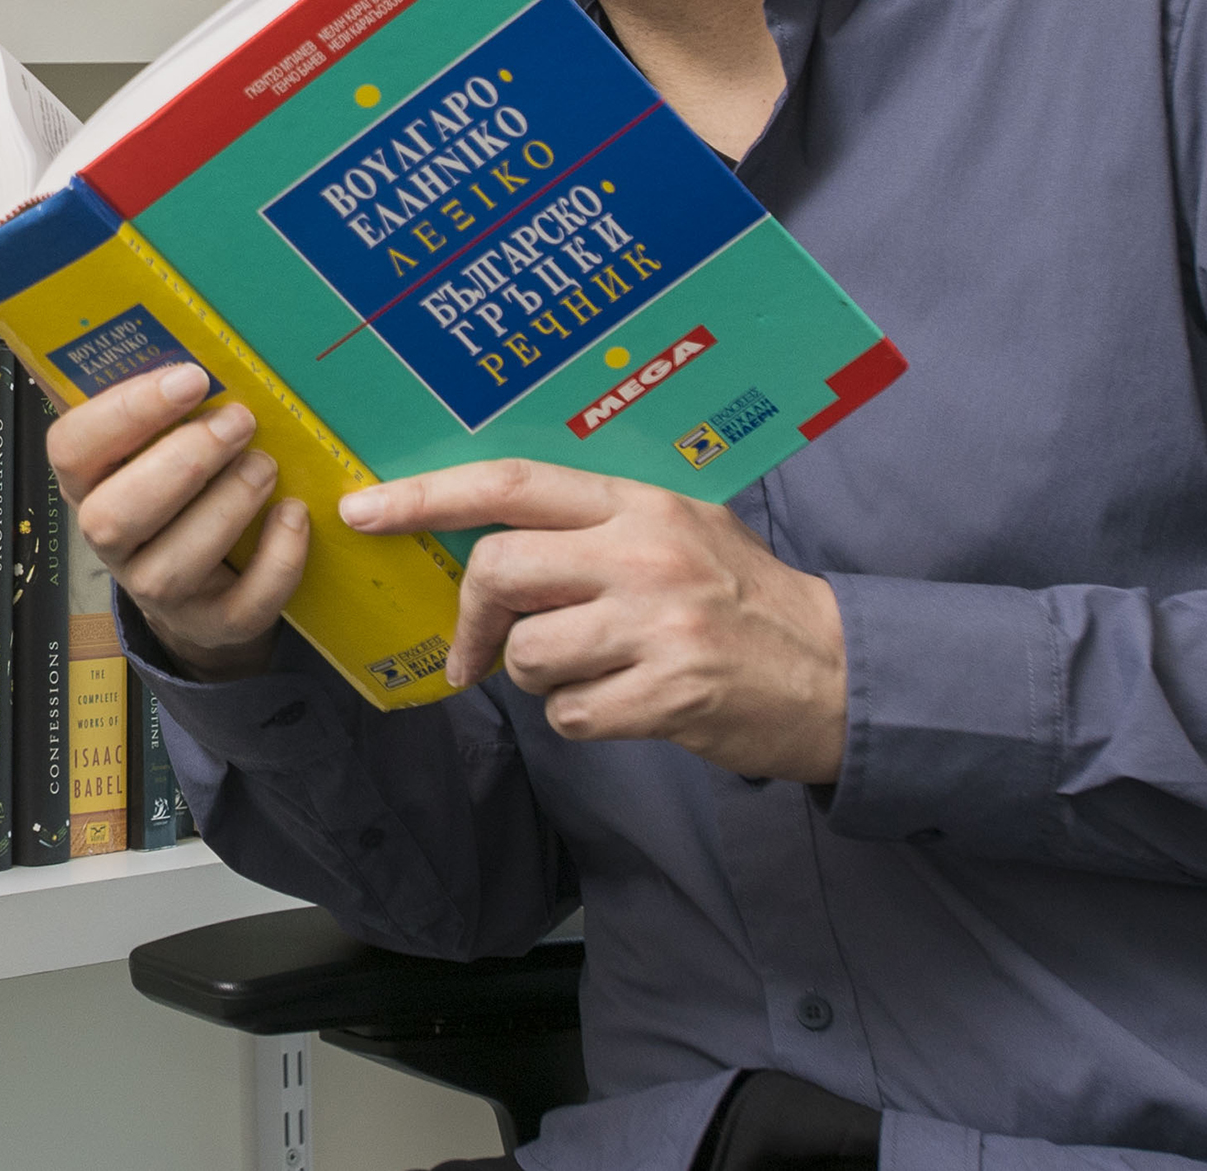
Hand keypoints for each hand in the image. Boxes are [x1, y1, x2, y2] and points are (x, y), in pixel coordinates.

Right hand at [46, 363, 307, 679]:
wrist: (201, 590)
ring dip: (226, 506)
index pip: (71, 446)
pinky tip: (294, 515)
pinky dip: (276, 560)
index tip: (190, 378)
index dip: (126, 411)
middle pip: (115, 514)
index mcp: (87, 481)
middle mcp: (109, 540)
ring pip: (173, 563)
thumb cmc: (177, 492)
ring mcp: (156, 591)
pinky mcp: (212, 625)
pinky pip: (242, 604)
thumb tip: (172, 322)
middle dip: (184, 461)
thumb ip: (151, 400)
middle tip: (239, 420)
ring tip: (265, 462)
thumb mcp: (150, 445)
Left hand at [343, 459, 846, 782]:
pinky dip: (579, 720)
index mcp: (640, 504)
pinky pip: (571, 716)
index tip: (366, 510)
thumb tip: (488, 533)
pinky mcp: (670, 696)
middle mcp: (645, 555)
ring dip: (537, 677)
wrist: (840, 672)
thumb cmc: (745, 599)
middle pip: (501, 573)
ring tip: (590, 672)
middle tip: (477, 650)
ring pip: (529, 655)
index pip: (511, 486)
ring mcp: (658, 627)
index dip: (427, 496)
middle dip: (474, 620)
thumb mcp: (681, 529)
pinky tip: (622, 706)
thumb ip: (594, 525)